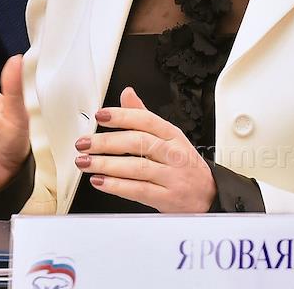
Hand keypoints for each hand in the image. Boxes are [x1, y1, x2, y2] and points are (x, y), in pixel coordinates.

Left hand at [75, 86, 215, 212]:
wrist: (209, 196)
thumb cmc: (184, 163)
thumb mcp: (169, 136)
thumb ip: (144, 115)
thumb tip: (127, 93)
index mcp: (172, 134)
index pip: (146, 120)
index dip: (122, 115)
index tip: (100, 116)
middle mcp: (173, 153)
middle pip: (137, 142)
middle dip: (106, 142)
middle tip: (84, 143)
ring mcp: (171, 177)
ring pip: (136, 167)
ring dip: (106, 164)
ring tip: (86, 162)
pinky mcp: (167, 198)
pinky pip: (139, 190)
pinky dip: (116, 186)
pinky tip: (100, 181)